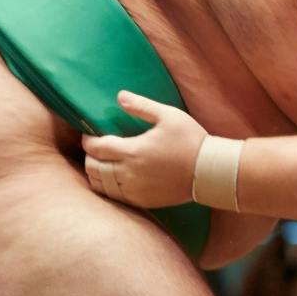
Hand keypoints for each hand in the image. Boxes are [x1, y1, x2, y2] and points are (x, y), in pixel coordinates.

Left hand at [81, 92, 208, 208]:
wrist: (209, 171)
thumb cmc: (190, 140)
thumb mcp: (169, 115)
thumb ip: (142, 106)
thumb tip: (120, 96)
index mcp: (133, 150)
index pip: (96, 147)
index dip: (87, 140)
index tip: (89, 135)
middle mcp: (129, 172)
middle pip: (92, 167)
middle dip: (89, 156)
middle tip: (95, 148)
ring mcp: (134, 189)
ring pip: (99, 183)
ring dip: (95, 173)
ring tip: (101, 163)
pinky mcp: (141, 200)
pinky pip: (113, 196)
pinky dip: (107, 186)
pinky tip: (113, 178)